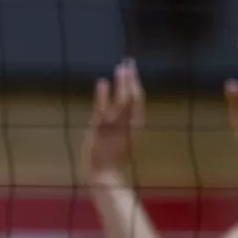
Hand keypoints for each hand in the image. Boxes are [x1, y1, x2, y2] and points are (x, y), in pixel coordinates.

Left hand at [82, 59, 144, 179]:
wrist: (103, 175)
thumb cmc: (110, 159)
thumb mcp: (120, 138)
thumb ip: (122, 123)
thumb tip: (121, 105)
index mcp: (135, 127)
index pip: (138, 102)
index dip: (136, 85)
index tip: (133, 71)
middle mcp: (127, 125)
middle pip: (132, 97)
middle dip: (131, 79)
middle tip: (129, 62)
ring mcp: (114, 127)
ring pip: (121, 101)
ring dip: (121, 83)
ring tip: (121, 68)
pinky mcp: (99, 130)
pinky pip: (102, 109)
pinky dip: (102, 95)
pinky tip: (102, 82)